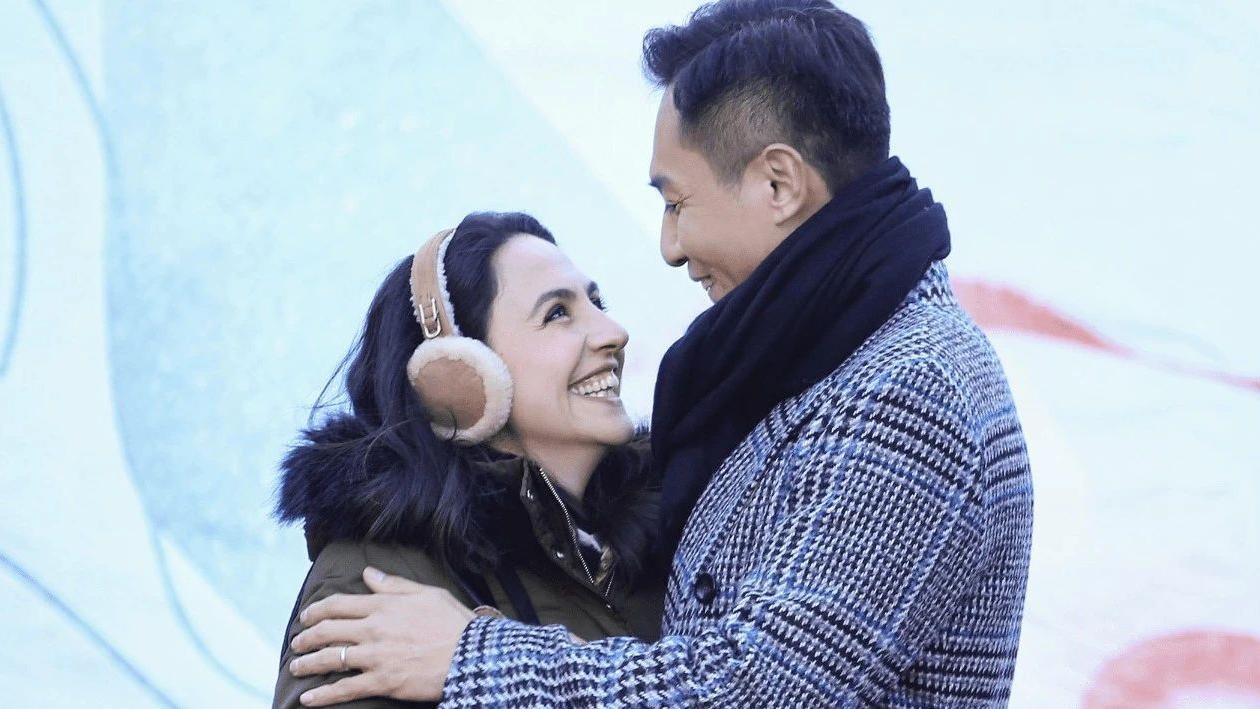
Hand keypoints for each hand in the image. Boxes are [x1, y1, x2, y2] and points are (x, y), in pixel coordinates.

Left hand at [288, 567, 474, 705]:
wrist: (471, 655)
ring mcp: (376, 656)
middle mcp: (374, 629)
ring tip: (296, 666)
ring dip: (307, 663)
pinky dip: (323, 696)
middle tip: (298, 642)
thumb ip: (393, 584)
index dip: (317, 610)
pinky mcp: (382, 682)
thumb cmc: (454, 622)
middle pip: (328, 630)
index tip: (306, 616)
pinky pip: (344, 689)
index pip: (339, 604)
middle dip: (306, 636)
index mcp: (383, 606)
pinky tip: (307, 700)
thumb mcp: (427, 593)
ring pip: (330, 658)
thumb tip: (368, 574)